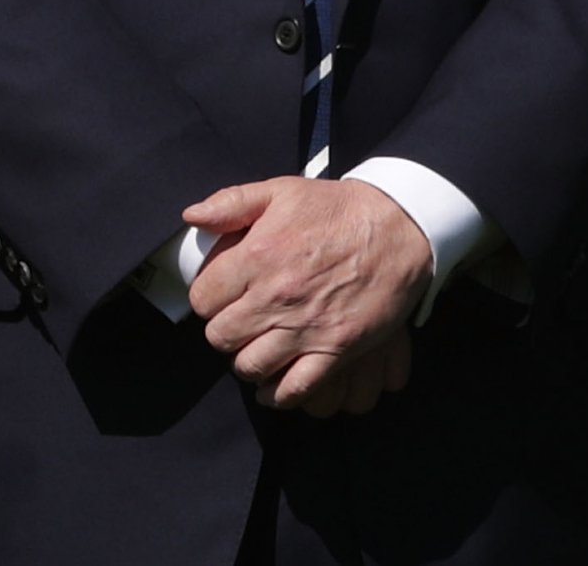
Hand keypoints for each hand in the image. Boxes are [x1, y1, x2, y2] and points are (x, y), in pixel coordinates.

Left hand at [184, 177, 430, 409]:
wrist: (396, 227)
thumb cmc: (334, 209)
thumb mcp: (278, 191)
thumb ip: (229, 203)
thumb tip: (191, 216)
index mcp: (256, 257)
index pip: (202, 299)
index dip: (206, 299)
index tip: (219, 297)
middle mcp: (276, 297)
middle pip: (221, 337)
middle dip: (223, 332)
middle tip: (236, 324)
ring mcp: (306, 327)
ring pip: (251, 366)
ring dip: (247, 361)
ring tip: (254, 349)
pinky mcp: (337, 349)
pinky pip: (297, 387)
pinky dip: (279, 394)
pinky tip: (273, 387)